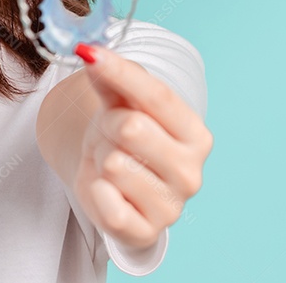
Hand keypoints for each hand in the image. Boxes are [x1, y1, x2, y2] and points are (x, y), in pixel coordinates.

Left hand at [73, 44, 212, 250]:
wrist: (109, 179)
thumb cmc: (120, 135)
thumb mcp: (119, 100)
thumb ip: (111, 76)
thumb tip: (93, 53)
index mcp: (195, 134)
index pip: (157, 95)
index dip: (120, 72)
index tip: (90, 54)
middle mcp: (191, 171)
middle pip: (132, 127)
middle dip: (107, 126)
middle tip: (109, 134)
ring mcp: (172, 206)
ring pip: (115, 164)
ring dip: (100, 160)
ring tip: (109, 162)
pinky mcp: (145, 232)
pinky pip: (108, 204)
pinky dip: (96, 191)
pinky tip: (107, 189)